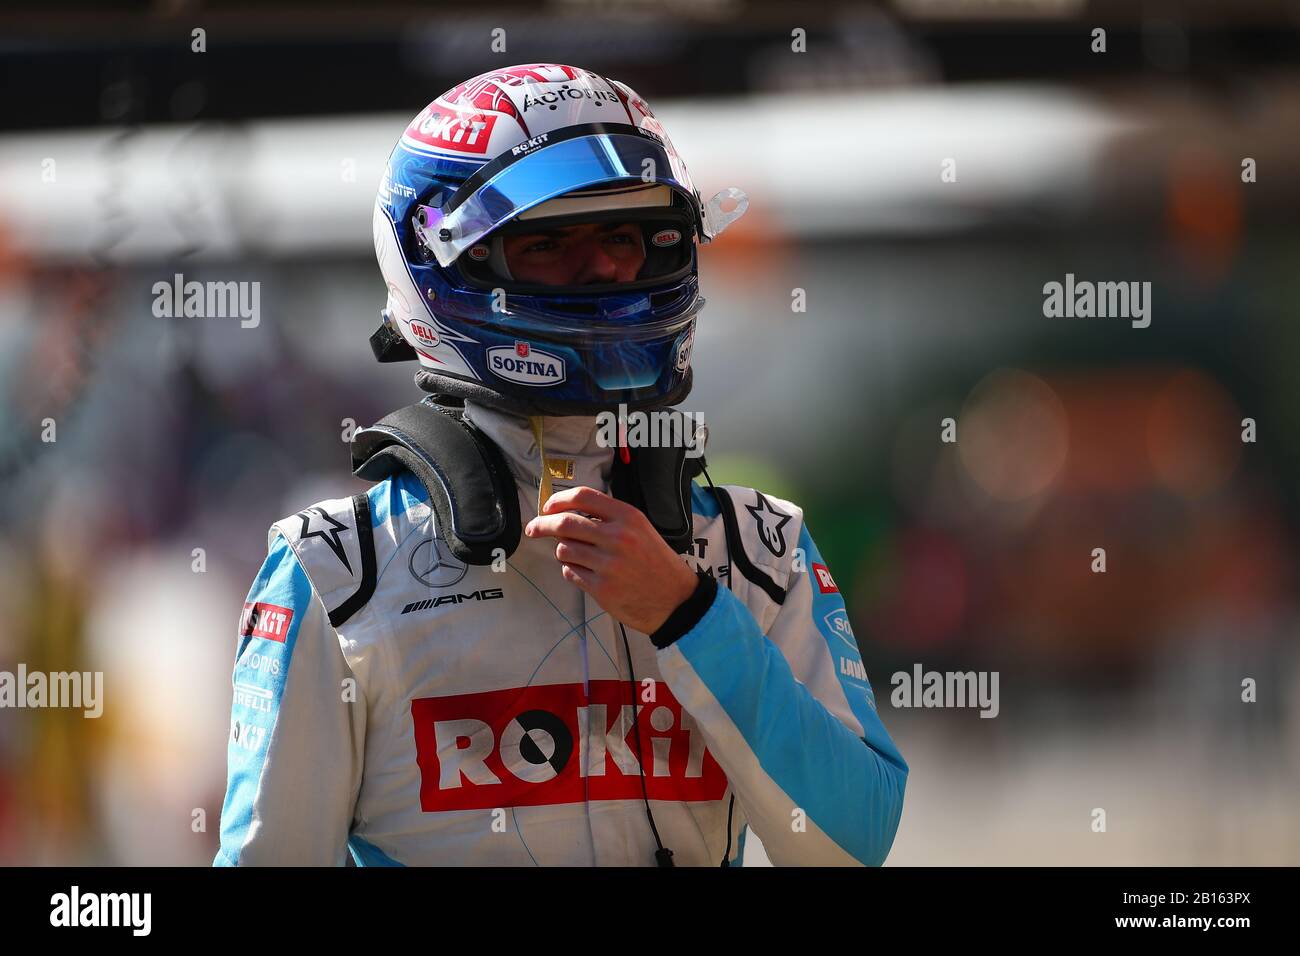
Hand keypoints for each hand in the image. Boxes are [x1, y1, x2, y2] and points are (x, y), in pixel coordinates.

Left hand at [523, 485, 698, 634]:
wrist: (675, 600)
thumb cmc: (655, 562)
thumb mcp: (641, 529)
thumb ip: (609, 518)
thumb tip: (567, 513)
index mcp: (628, 517)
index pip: (583, 497)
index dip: (558, 500)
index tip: (547, 507)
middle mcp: (618, 537)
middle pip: (564, 524)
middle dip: (542, 525)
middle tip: (533, 529)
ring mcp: (609, 564)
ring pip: (564, 550)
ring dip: (563, 551)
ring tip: (576, 556)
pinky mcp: (602, 588)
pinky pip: (570, 573)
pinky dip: (571, 570)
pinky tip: (586, 572)